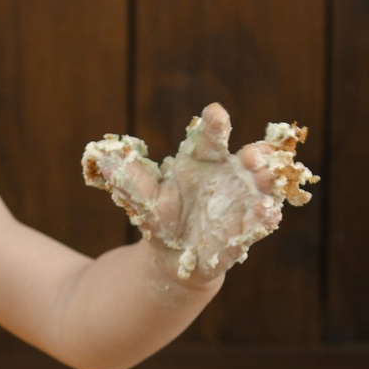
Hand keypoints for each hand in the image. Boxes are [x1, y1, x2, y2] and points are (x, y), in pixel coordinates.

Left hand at [82, 104, 316, 285]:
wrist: (173, 255)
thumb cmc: (160, 216)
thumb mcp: (141, 196)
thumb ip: (127, 176)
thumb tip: (99, 155)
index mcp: (203, 159)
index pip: (212, 136)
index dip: (215, 124)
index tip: (216, 113)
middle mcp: (229, 175)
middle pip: (248, 158)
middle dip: (256, 153)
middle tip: (253, 153)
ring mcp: (241, 202)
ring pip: (262, 187)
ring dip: (268, 182)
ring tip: (267, 178)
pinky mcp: (245, 230)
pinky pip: (260, 221)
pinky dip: (266, 216)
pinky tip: (269, 213)